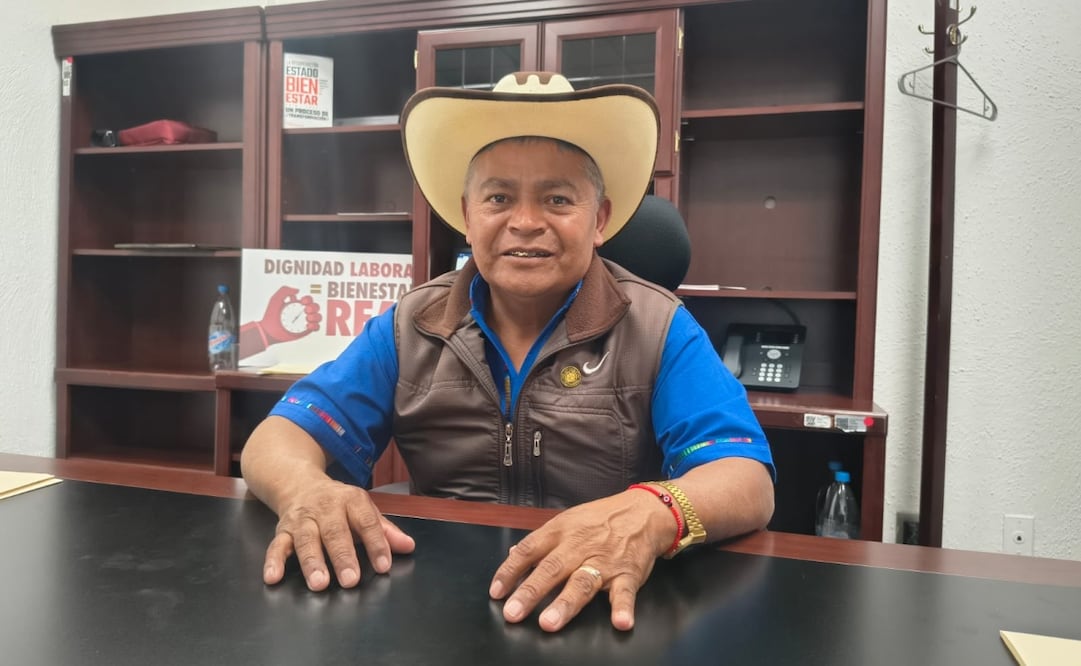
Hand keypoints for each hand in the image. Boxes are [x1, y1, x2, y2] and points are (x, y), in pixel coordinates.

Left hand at [261, 286, 322, 344]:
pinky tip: (308, 325)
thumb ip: (285, 290)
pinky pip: (315, 327)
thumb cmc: (270, 316)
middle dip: (313, 307)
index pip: (308, 299)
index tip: (303, 301)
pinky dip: (315, 326)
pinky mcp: (305, 330)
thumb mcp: (275, 299)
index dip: (308, 299)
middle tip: (306, 310)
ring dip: (316, 316)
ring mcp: (304, 321)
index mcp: (296, 304)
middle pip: (315, 307)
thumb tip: (297, 290)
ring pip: (318, 317)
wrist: (269, 330)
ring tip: (308, 318)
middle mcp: (301, 312)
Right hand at [262, 478, 414, 589]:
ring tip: (319, 583)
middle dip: (342, 556)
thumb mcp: (363, 510)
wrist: (298, 482)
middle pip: (335, 532)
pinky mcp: (282, 529)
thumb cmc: (337, 503)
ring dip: (312, 562)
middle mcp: (326, 507)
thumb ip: (384, 530)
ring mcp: (302, 518)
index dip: (376, 543)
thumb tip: (408, 547)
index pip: (366, 522)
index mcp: (351, 500)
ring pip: (306, 539)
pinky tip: (273, 577)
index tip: (383, 566)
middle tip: (350, 580)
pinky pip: (276, 545)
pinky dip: (273, 561)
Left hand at [488, 489, 675, 631]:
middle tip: (514, 612)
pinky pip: (625, 592)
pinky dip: (623, 608)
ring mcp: (604, 561)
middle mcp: (579, 545)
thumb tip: (513, 555)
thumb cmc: (601, 519)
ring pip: (582, 582)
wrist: (644, 512)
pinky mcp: (628, 573)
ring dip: (566, 603)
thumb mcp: (567, 521)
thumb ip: (541, 542)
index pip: (529, 550)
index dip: (510, 571)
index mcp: (561, 531)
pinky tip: (620, 622)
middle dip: (531, 591)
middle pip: (551, 568)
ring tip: (549, 622)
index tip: (496, 592)